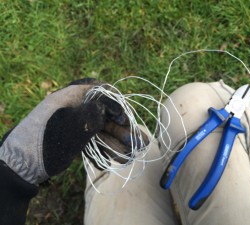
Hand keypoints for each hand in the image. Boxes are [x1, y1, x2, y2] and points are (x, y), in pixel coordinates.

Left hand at [0, 78, 147, 184]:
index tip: (125, 119)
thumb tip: (115, 106)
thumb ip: (97, 111)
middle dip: (121, 130)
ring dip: (115, 142)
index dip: (117, 104)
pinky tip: (112, 159)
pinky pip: (92, 139)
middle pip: (104, 114)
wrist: (21, 163)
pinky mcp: (72, 137)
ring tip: (128, 156)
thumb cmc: (47, 140)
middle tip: (136, 143)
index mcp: (73, 95)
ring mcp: (73, 123)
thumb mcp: (75, 123)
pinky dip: (102, 148)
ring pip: (100, 129)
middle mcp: (75, 106)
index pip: (102, 91)